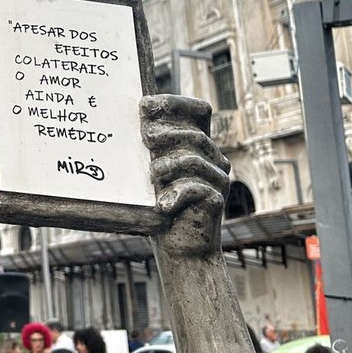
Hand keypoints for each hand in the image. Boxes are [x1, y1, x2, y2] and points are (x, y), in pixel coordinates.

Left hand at [141, 94, 229, 257]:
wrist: (180, 249)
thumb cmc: (160, 208)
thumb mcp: (152, 174)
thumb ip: (150, 150)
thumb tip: (133, 123)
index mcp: (199, 146)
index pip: (199, 111)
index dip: (176, 103)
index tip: (147, 104)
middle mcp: (213, 158)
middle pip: (194, 133)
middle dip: (165, 133)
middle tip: (145, 139)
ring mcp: (218, 179)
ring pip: (193, 158)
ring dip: (166, 166)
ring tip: (152, 178)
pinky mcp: (217, 200)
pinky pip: (196, 188)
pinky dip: (175, 194)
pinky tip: (162, 205)